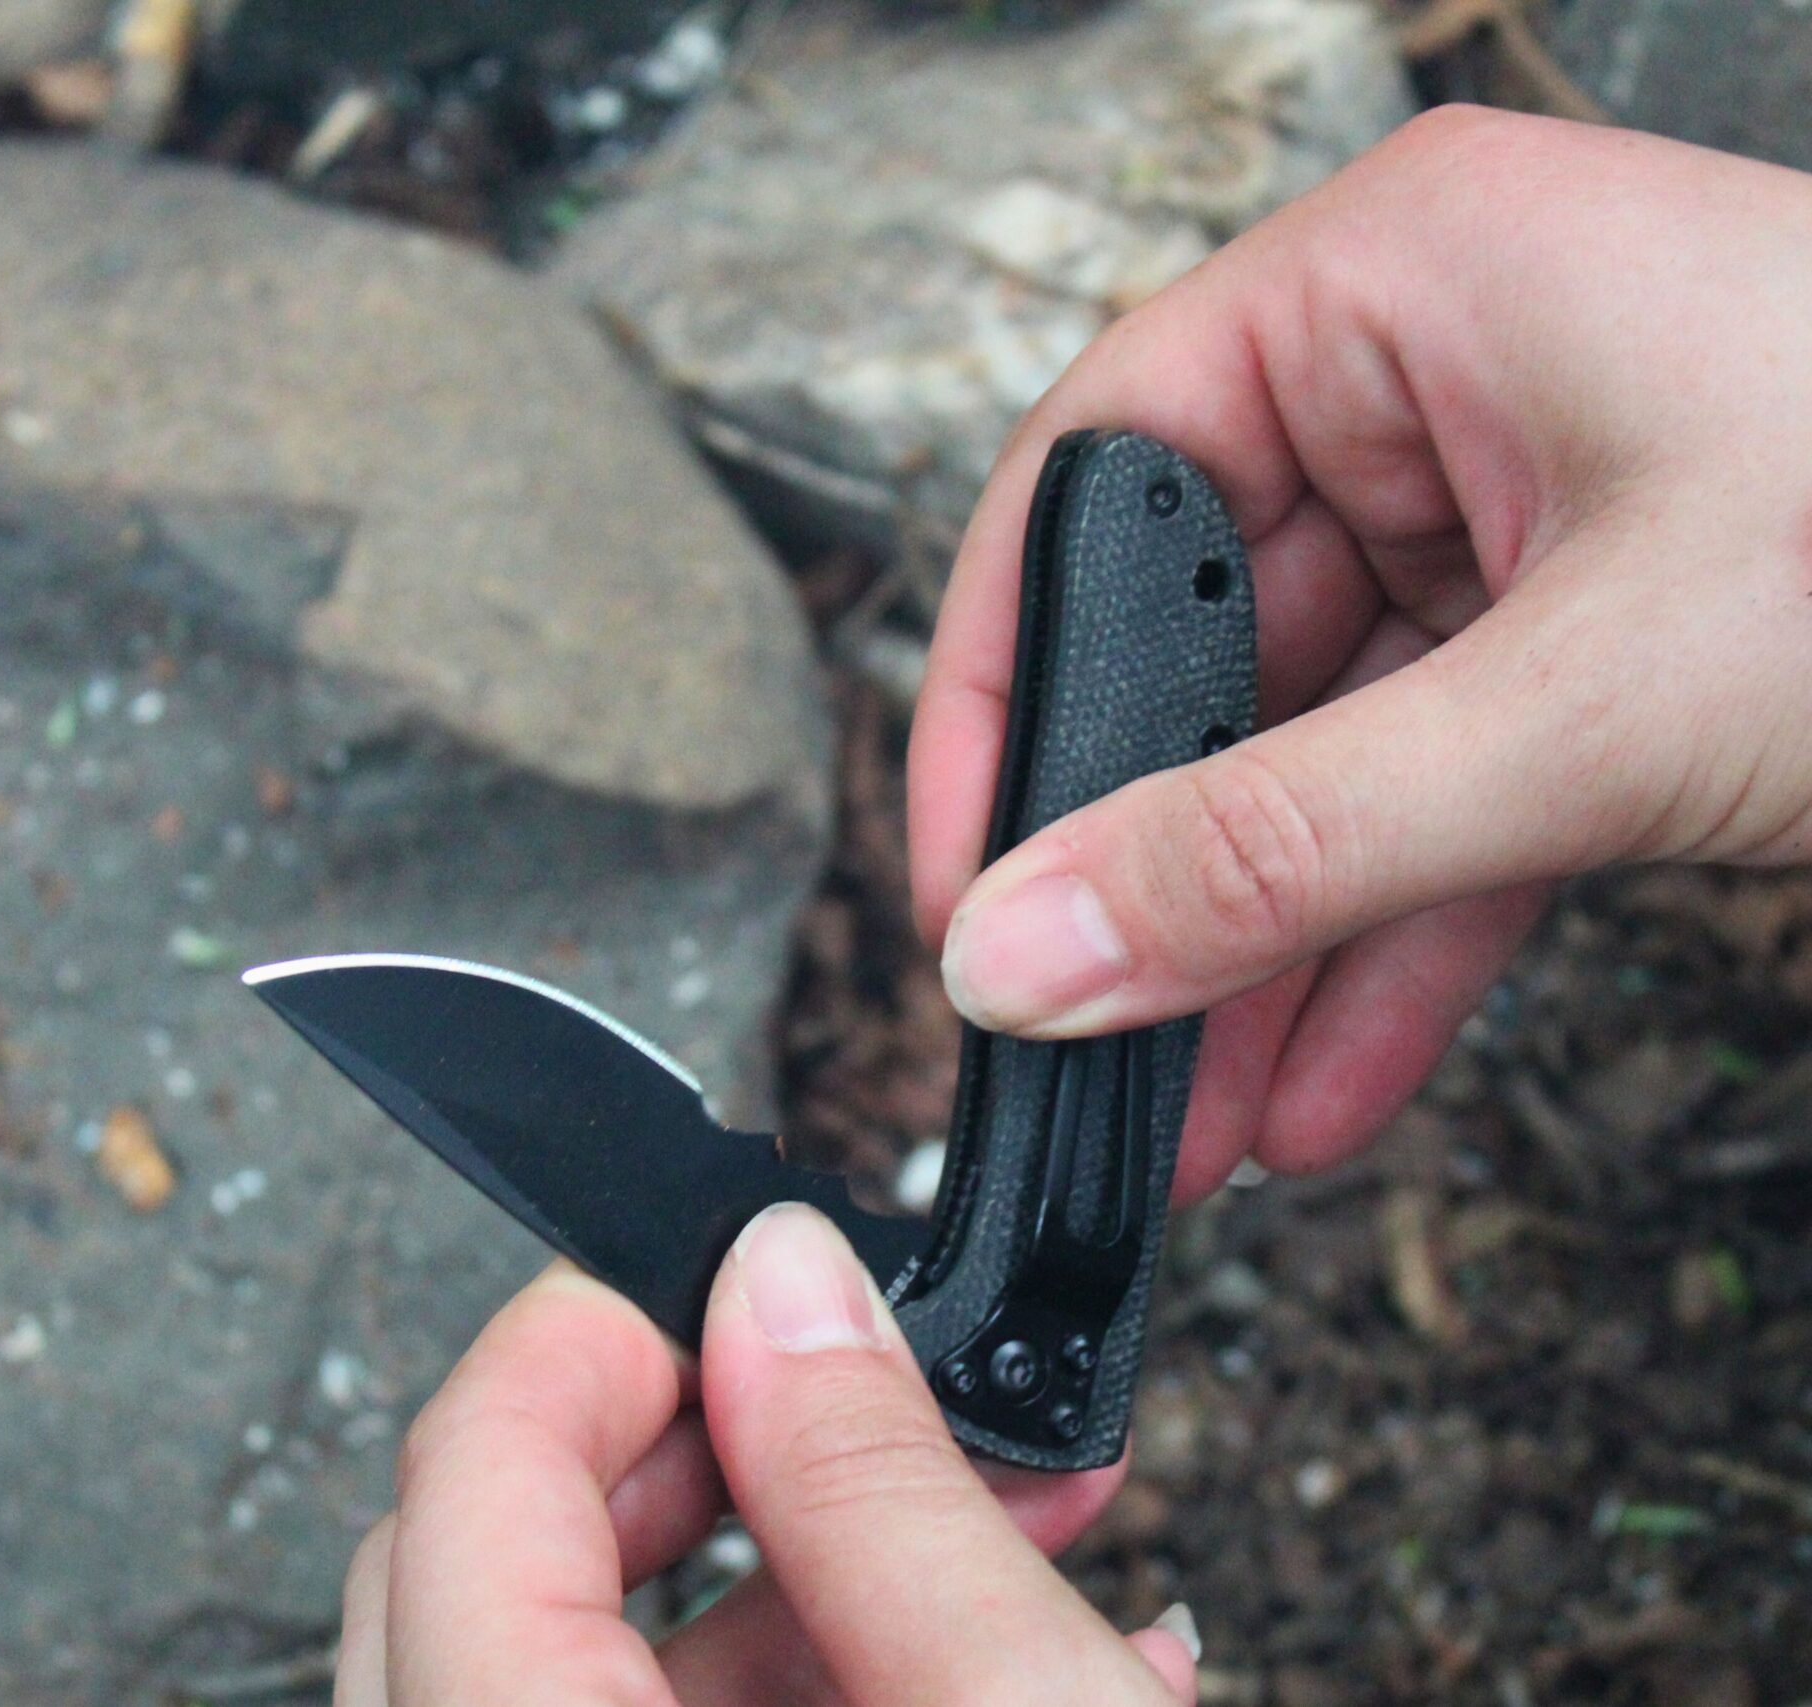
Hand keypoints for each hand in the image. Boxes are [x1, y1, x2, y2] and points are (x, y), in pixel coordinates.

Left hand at [339, 1206, 1198, 1704]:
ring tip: (988, 1511)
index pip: (463, 1479)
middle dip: (685, 1440)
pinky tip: (983, 1633)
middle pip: (481, 1560)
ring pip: (572, 1659)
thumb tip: (788, 1291)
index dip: (593, 1329)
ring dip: (777, 1563)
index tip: (724, 1271)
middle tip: (835, 1382)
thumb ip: (879, 1493)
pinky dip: (802, 1676)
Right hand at [911, 107, 1811, 1193]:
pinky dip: (1389, 946)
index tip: (968, 872)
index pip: (1096, 472)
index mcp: (1405, 285)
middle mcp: (1444, 381)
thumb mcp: (1586, 706)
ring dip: (1260, 946)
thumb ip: (1276, 847)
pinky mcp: (1602, 645)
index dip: (1000, 682)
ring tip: (1193, 1113)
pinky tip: (1328, 1082)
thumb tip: (1027, 946)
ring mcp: (1528, 517)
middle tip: (1086, 1032)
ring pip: (1318, 751)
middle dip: (1153, 870)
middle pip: (1207, 643)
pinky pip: (1439, 803)